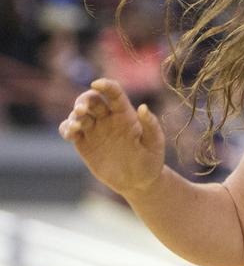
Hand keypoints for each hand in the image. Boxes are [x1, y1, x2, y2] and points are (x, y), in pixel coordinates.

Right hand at [59, 78, 165, 197]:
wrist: (138, 181)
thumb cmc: (151, 159)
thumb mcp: (155, 142)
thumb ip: (150, 125)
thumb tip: (143, 107)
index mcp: (126, 114)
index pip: (114, 93)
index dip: (105, 85)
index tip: (95, 84)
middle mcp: (108, 119)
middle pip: (92, 100)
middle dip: (83, 100)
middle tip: (82, 110)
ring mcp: (95, 130)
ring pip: (78, 115)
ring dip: (74, 116)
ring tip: (77, 126)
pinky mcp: (84, 144)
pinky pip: (70, 131)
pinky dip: (66, 128)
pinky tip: (70, 133)